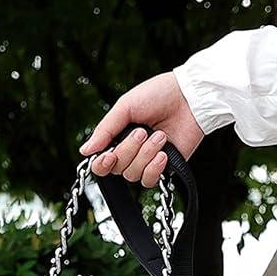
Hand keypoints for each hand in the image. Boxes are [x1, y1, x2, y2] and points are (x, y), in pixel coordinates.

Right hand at [79, 72, 205, 187]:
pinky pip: (149, 180)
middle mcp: (130, 152)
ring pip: (132, 174)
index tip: (109, 155)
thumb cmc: (158, 95)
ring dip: (146, 155)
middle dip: (129, 151)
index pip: (100, 163)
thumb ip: (104, 130)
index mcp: (117, 138)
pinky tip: (163, 154)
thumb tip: (84, 151)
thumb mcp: (125, 107)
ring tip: (160, 136)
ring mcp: (147, 160)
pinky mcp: (164, 167)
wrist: (191, 96)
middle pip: (116, 169)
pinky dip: (154, 168)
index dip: (101, 164)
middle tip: (143, 132)